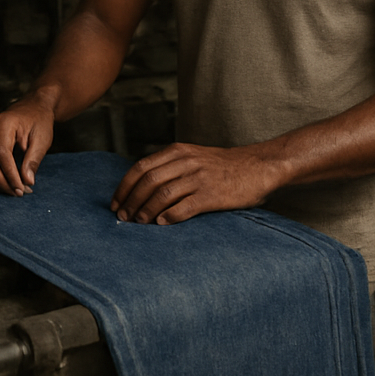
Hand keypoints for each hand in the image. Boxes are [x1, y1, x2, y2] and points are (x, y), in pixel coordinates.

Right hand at [0, 93, 55, 195]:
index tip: (21, 189)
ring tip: (7, 189)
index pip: (1, 153)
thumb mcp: (42, 140)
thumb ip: (33, 160)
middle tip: (17, 193)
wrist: (31, 109)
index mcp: (3, 122)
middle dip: (0, 181)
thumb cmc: (38, 123)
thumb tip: (27, 181)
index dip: (10, 174)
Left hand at [111, 142, 283, 224]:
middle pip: (147, 182)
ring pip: (161, 195)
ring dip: (146, 211)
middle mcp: (185, 162)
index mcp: (177, 151)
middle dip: (131, 201)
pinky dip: (169, 217)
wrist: (259, 166)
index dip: (124, 186)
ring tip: (139, 223)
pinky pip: (183, 207)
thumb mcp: (193, 156)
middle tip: (123, 217)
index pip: (140, 167)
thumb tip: (143, 187)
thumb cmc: (223, 166)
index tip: (116, 202)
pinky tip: (161, 224)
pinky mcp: (212, 195)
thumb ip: (170, 166)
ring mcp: (199, 178)